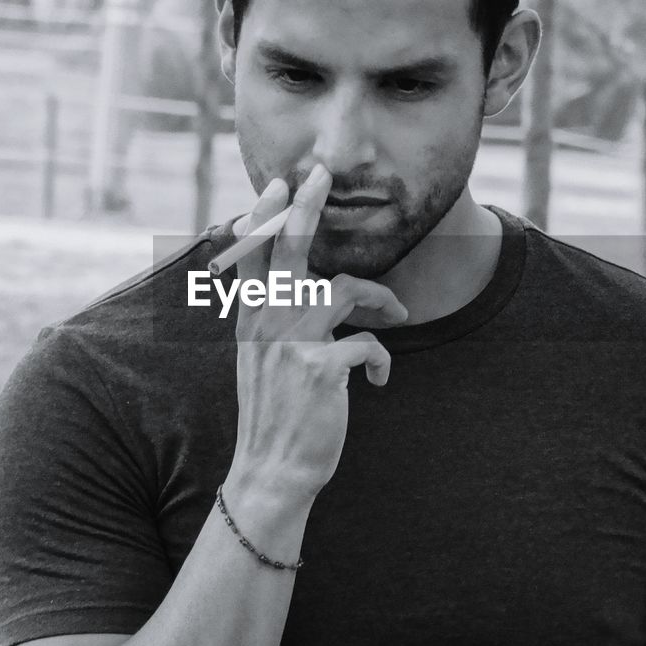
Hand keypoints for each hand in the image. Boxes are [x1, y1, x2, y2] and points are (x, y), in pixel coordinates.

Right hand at [229, 165, 407, 502]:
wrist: (271, 472)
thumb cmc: (274, 414)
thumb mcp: (259, 360)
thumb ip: (272, 321)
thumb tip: (303, 287)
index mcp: (250, 319)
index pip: (250, 256)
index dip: (263, 217)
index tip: (278, 185)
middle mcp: (265, 324)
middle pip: (286, 250)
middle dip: (305, 207)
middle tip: (321, 173)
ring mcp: (291, 345)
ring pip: (342, 290)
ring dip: (378, 298)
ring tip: (395, 314)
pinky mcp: (321, 370)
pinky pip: (368, 345)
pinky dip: (382, 360)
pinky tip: (380, 380)